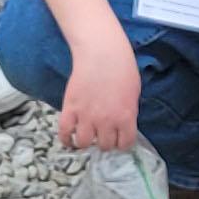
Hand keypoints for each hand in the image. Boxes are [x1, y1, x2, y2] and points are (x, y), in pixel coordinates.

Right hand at [56, 30, 144, 153]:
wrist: (102, 53)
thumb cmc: (122, 68)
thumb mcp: (134, 93)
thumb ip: (128, 112)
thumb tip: (123, 125)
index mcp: (126, 117)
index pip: (125, 143)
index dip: (122, 142)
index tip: (119, 139)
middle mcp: (106, 121)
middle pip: (105, 145)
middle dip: (105, 140)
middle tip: (102, 133)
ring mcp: (86, 117)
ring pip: (84, 143)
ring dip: (86, 141)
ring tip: (87, 133)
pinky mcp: (70, 109)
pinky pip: (65, 133)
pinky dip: (66, 139)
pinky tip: (70, 137)